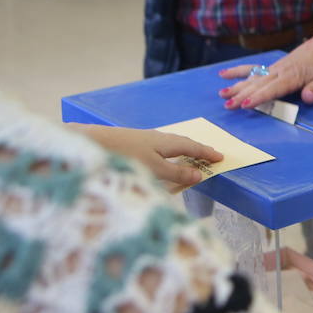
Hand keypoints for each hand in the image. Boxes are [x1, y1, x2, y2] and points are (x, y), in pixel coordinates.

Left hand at [70, 124, 223, 188]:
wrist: (91, 142)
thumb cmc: (124, 155)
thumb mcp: (153, 168)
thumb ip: (176, 173)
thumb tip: (199, 175)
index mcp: (165, 142)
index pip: (191, 147)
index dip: (206, 153)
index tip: (221, 157)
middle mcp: (156, 138)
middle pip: (182, 143)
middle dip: (197, 149)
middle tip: (210, 156)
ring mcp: (143, 140)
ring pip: (169, 144)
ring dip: (182, 150)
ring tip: (189, 157)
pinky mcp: (132, 144)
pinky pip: (159, 147)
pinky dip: (169, 153)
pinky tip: (161, 158)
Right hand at [218, 33, 312, 106]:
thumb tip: (308, 98)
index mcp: (292, 75)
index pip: (274, 88)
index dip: (259, 97)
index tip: (246, 105)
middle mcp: (279, 71)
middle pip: (258, 85)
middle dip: (242, 95)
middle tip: (227, 105)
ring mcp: (274, 68)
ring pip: (252, 78)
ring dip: (236, 86)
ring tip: (222, 94)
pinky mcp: (271, 67)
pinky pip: (252, 69)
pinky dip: (238, 71)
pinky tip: (224, 74)